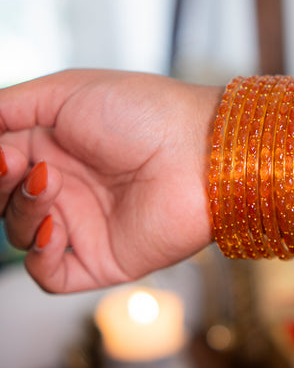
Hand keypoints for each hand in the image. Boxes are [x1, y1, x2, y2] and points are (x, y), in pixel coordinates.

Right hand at [0, 70, 221, 292]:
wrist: (200, 150)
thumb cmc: (142, 112)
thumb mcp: (65, 92)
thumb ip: (9, 108)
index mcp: (55, 145)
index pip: (1, 159)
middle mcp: (65, 185)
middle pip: (4, 199)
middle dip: (1, 183)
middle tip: (14, 163)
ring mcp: (83, 224)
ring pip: (19, 233)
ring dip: (21, 210)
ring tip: (49, 183)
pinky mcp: (101, 259)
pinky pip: (49, 275)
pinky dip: (39, 255)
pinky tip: (54, 227)